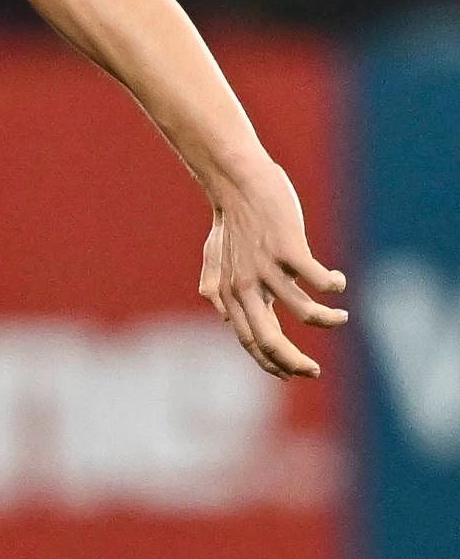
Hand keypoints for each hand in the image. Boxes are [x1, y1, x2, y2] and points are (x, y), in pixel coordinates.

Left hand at [198, 158, 348, 379]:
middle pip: (269, 339)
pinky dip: (333, 287)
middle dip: (294, 362)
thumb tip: (226, 321)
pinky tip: (337, 282)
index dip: (269, 362)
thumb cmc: (233, 221)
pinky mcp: (288, 249)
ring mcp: (266, 268)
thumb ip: (219, 290)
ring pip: (304, 312)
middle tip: (316, 372)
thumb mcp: (217, 259)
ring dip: (328, 320)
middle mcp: (245, 286)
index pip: (249, 339)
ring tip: (341, 317)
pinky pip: (318, 281)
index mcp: (231, 293)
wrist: (238, 183)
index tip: (291, 375)